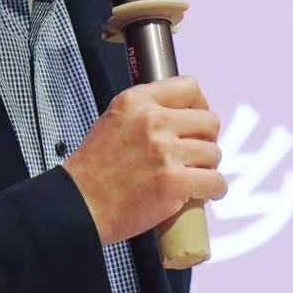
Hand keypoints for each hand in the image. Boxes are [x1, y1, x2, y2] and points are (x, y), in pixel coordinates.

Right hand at [62, 76, 225, 244]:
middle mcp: (152, 121)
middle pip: (209, 121)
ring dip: (208, 167)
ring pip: (213, 153)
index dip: (199, 106)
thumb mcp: (113, 121)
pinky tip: (205, 192)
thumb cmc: (93, 171)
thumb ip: (145, 113)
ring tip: (194, 177)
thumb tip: (181, 115)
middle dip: (206, 140)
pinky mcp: (173, 182)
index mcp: (137, 101)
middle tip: (195, 155)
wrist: (78, 205)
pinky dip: (214, 189)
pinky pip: (215, 182)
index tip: (196, 122)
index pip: (189, 88)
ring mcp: (164, 152)